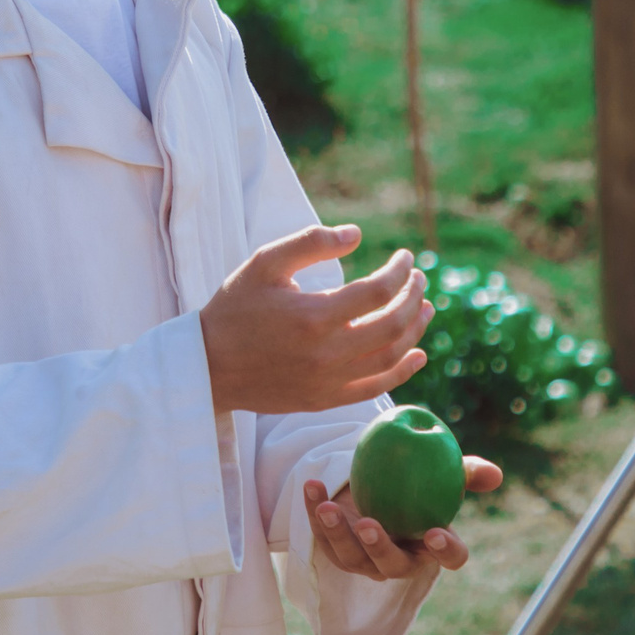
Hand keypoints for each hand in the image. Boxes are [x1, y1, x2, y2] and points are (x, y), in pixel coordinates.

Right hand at [200, 225, 430, 415]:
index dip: (400, 272)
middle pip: (391, 325)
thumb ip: (310, 243)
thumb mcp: (264, 263)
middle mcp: (325, 353)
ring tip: (425, 307)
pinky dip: (402, 371)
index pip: (377, 292)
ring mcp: (328, 381)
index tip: (406, 258)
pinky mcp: (325, 399)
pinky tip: (416, 354)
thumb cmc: (235, 309)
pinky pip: (375, 388)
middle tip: (419, 279)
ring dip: (415, 330)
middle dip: (413, 297)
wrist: (208, 366)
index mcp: (312, 315)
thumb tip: (357, 234)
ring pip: (390, 358)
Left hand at [306, 458, 502, 580]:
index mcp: (433, 545)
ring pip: (351, 557)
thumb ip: (466, 472)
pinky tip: (311, 486)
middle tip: (369, 525)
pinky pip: (322, 535)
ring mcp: (365, 560)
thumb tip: (495, 474)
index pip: (450, 558)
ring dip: (337, 533)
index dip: (445, 551)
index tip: (436, 534)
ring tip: (327, 507)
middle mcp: (400, 560)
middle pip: (392, 565)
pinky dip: (313, 511)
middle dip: (380, 548)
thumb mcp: (442, 472)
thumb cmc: (418, 479)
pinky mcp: (335, 550)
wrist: (377, 479)